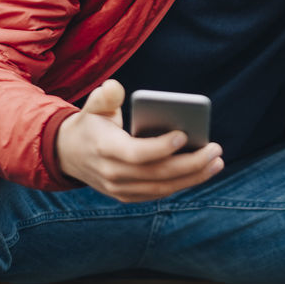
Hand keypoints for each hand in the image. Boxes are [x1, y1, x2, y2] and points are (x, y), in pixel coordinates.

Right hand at [55, 80, 223, 201]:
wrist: (68, 153)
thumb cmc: (91, 124)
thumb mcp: (94, 105)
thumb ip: (106, 96)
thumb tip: (116, 87)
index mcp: (104, 148)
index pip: (136, 153)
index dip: (161, 147)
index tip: (184, 135)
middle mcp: (112, 173)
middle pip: (156, 174)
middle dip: (190, 164)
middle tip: (215, 150)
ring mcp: (119, 189)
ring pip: (161, 188)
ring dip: (192, 177)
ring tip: (216, 162)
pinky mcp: (126, 196)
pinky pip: (158, 193)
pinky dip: (181, 184)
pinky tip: (202, 171)